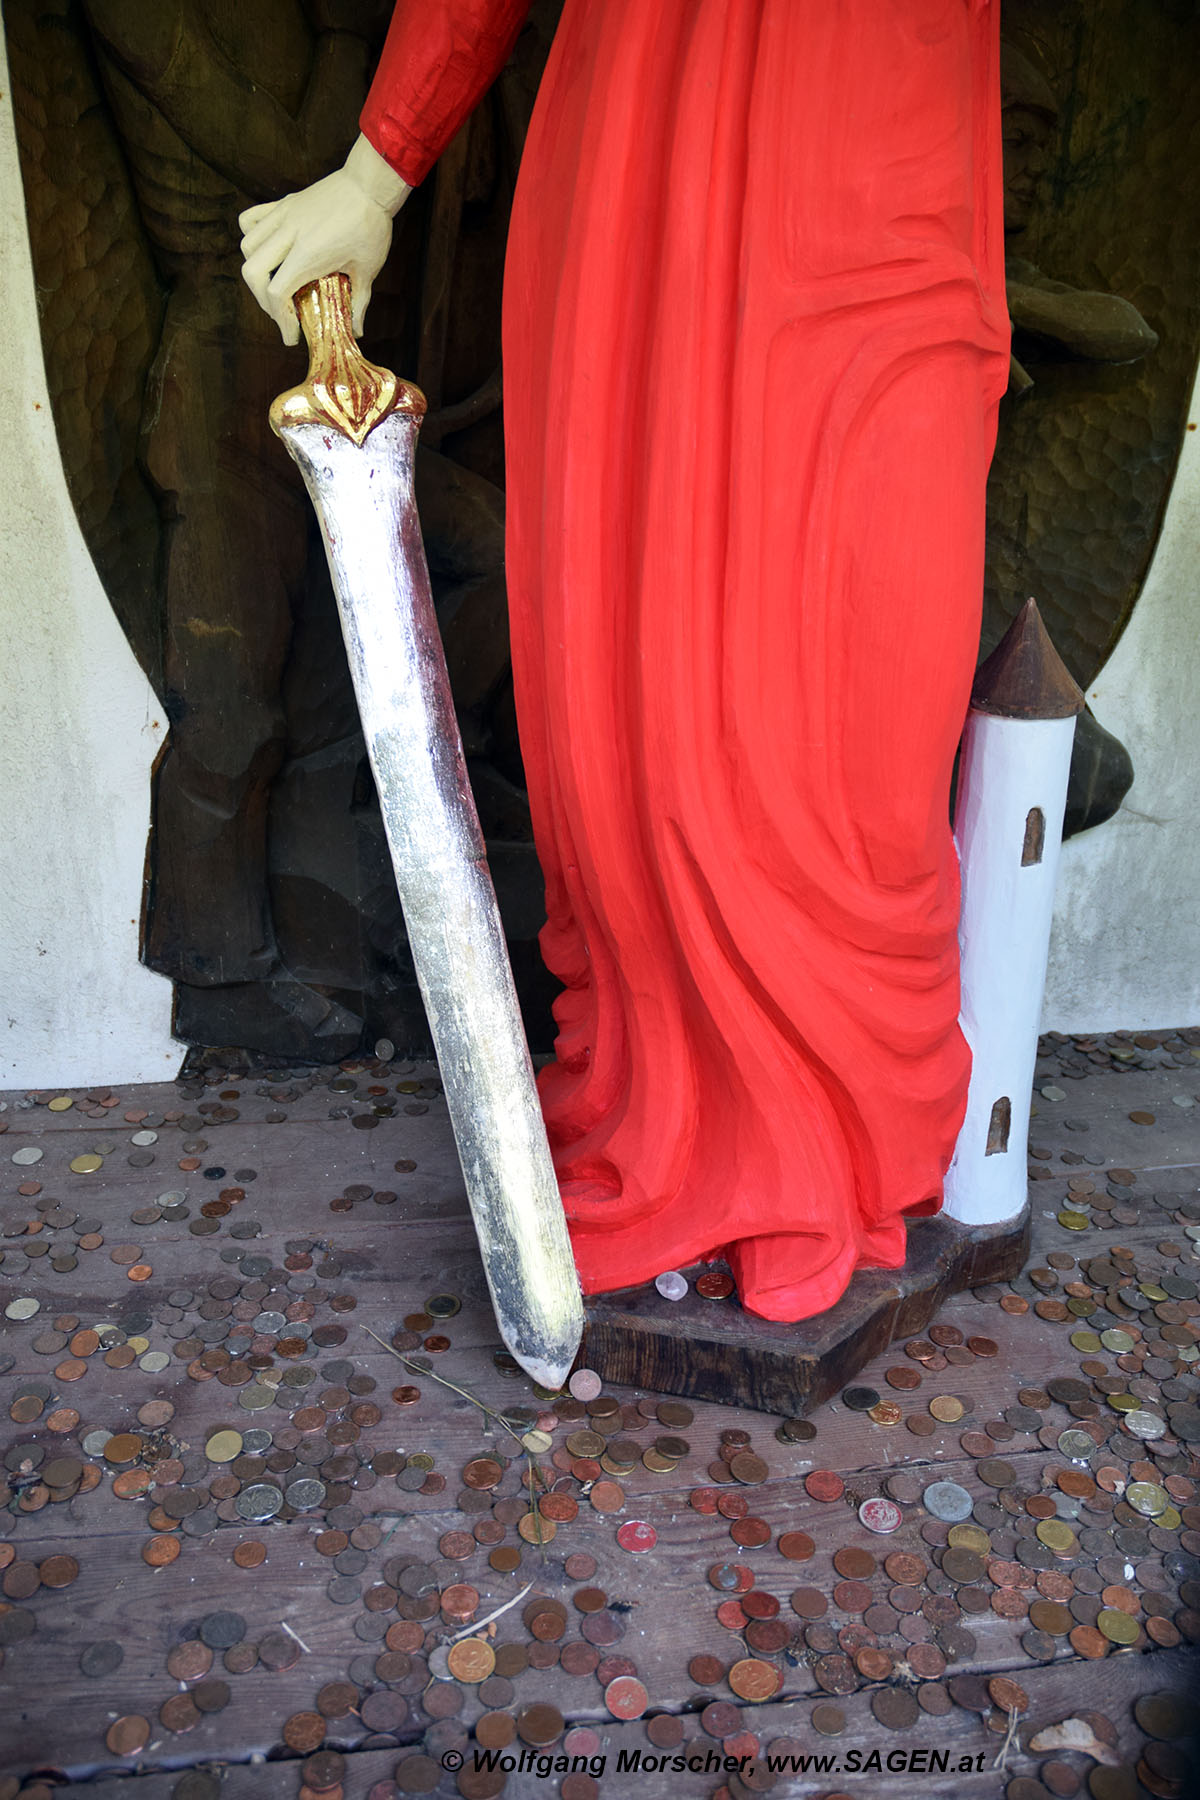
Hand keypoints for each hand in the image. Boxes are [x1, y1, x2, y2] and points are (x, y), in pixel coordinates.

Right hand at [240, 134, 411, 345]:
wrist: (369, 184)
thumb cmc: (371, 226)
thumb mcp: (367, 270)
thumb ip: (358, 302)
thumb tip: (356, 330)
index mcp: (308, 255)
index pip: (276, 293)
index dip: (281, 320)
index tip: (292, 335)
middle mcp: (288, 235)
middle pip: (252, 273)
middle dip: (262, 300)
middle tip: (282, 313)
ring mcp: (283, 216)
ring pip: (247, 247)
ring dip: (255, 271)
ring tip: (273, 283)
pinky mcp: (283, 204)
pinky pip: (250, 219)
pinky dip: (251, 237)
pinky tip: (266, 250)